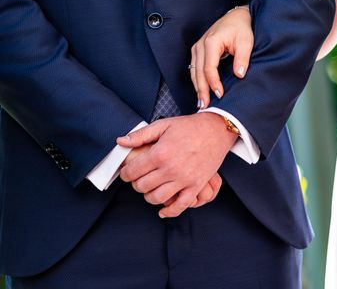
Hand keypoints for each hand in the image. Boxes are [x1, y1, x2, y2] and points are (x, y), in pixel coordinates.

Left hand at [117, 113, 237, 217]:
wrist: (216, 130)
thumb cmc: (190, 127)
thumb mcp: (163, 125)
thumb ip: (140, 135)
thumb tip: (120, 142)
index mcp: (160, 153)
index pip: (133, 172)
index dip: (126, 173)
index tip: (128, 172)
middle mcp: (171, 169)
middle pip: (142, 186)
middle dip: (136, 183)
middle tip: (139, 178)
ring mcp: (184, 179)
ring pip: (157, 198)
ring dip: (149, 196)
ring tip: (150, 188)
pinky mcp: (196, 186)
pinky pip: (180, 206)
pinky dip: (169, 211)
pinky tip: (162, 210)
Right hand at [190, 6, 253, 107]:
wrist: (236, 17)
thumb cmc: (241, 28)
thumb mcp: (246, 41)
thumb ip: (242, 58)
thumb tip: (239, 74)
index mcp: (211, 42)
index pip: (209, 68)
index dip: (213, 83)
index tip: (220, 94)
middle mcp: (200, 45)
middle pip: (198, 72)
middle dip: (201, 90)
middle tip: (205, 106)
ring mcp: (197, 47)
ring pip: (193, 71)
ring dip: (197, 87)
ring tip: (201, 103)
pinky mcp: (198, 50)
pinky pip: (194, 68)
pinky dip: (197, 80)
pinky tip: (201, 91)